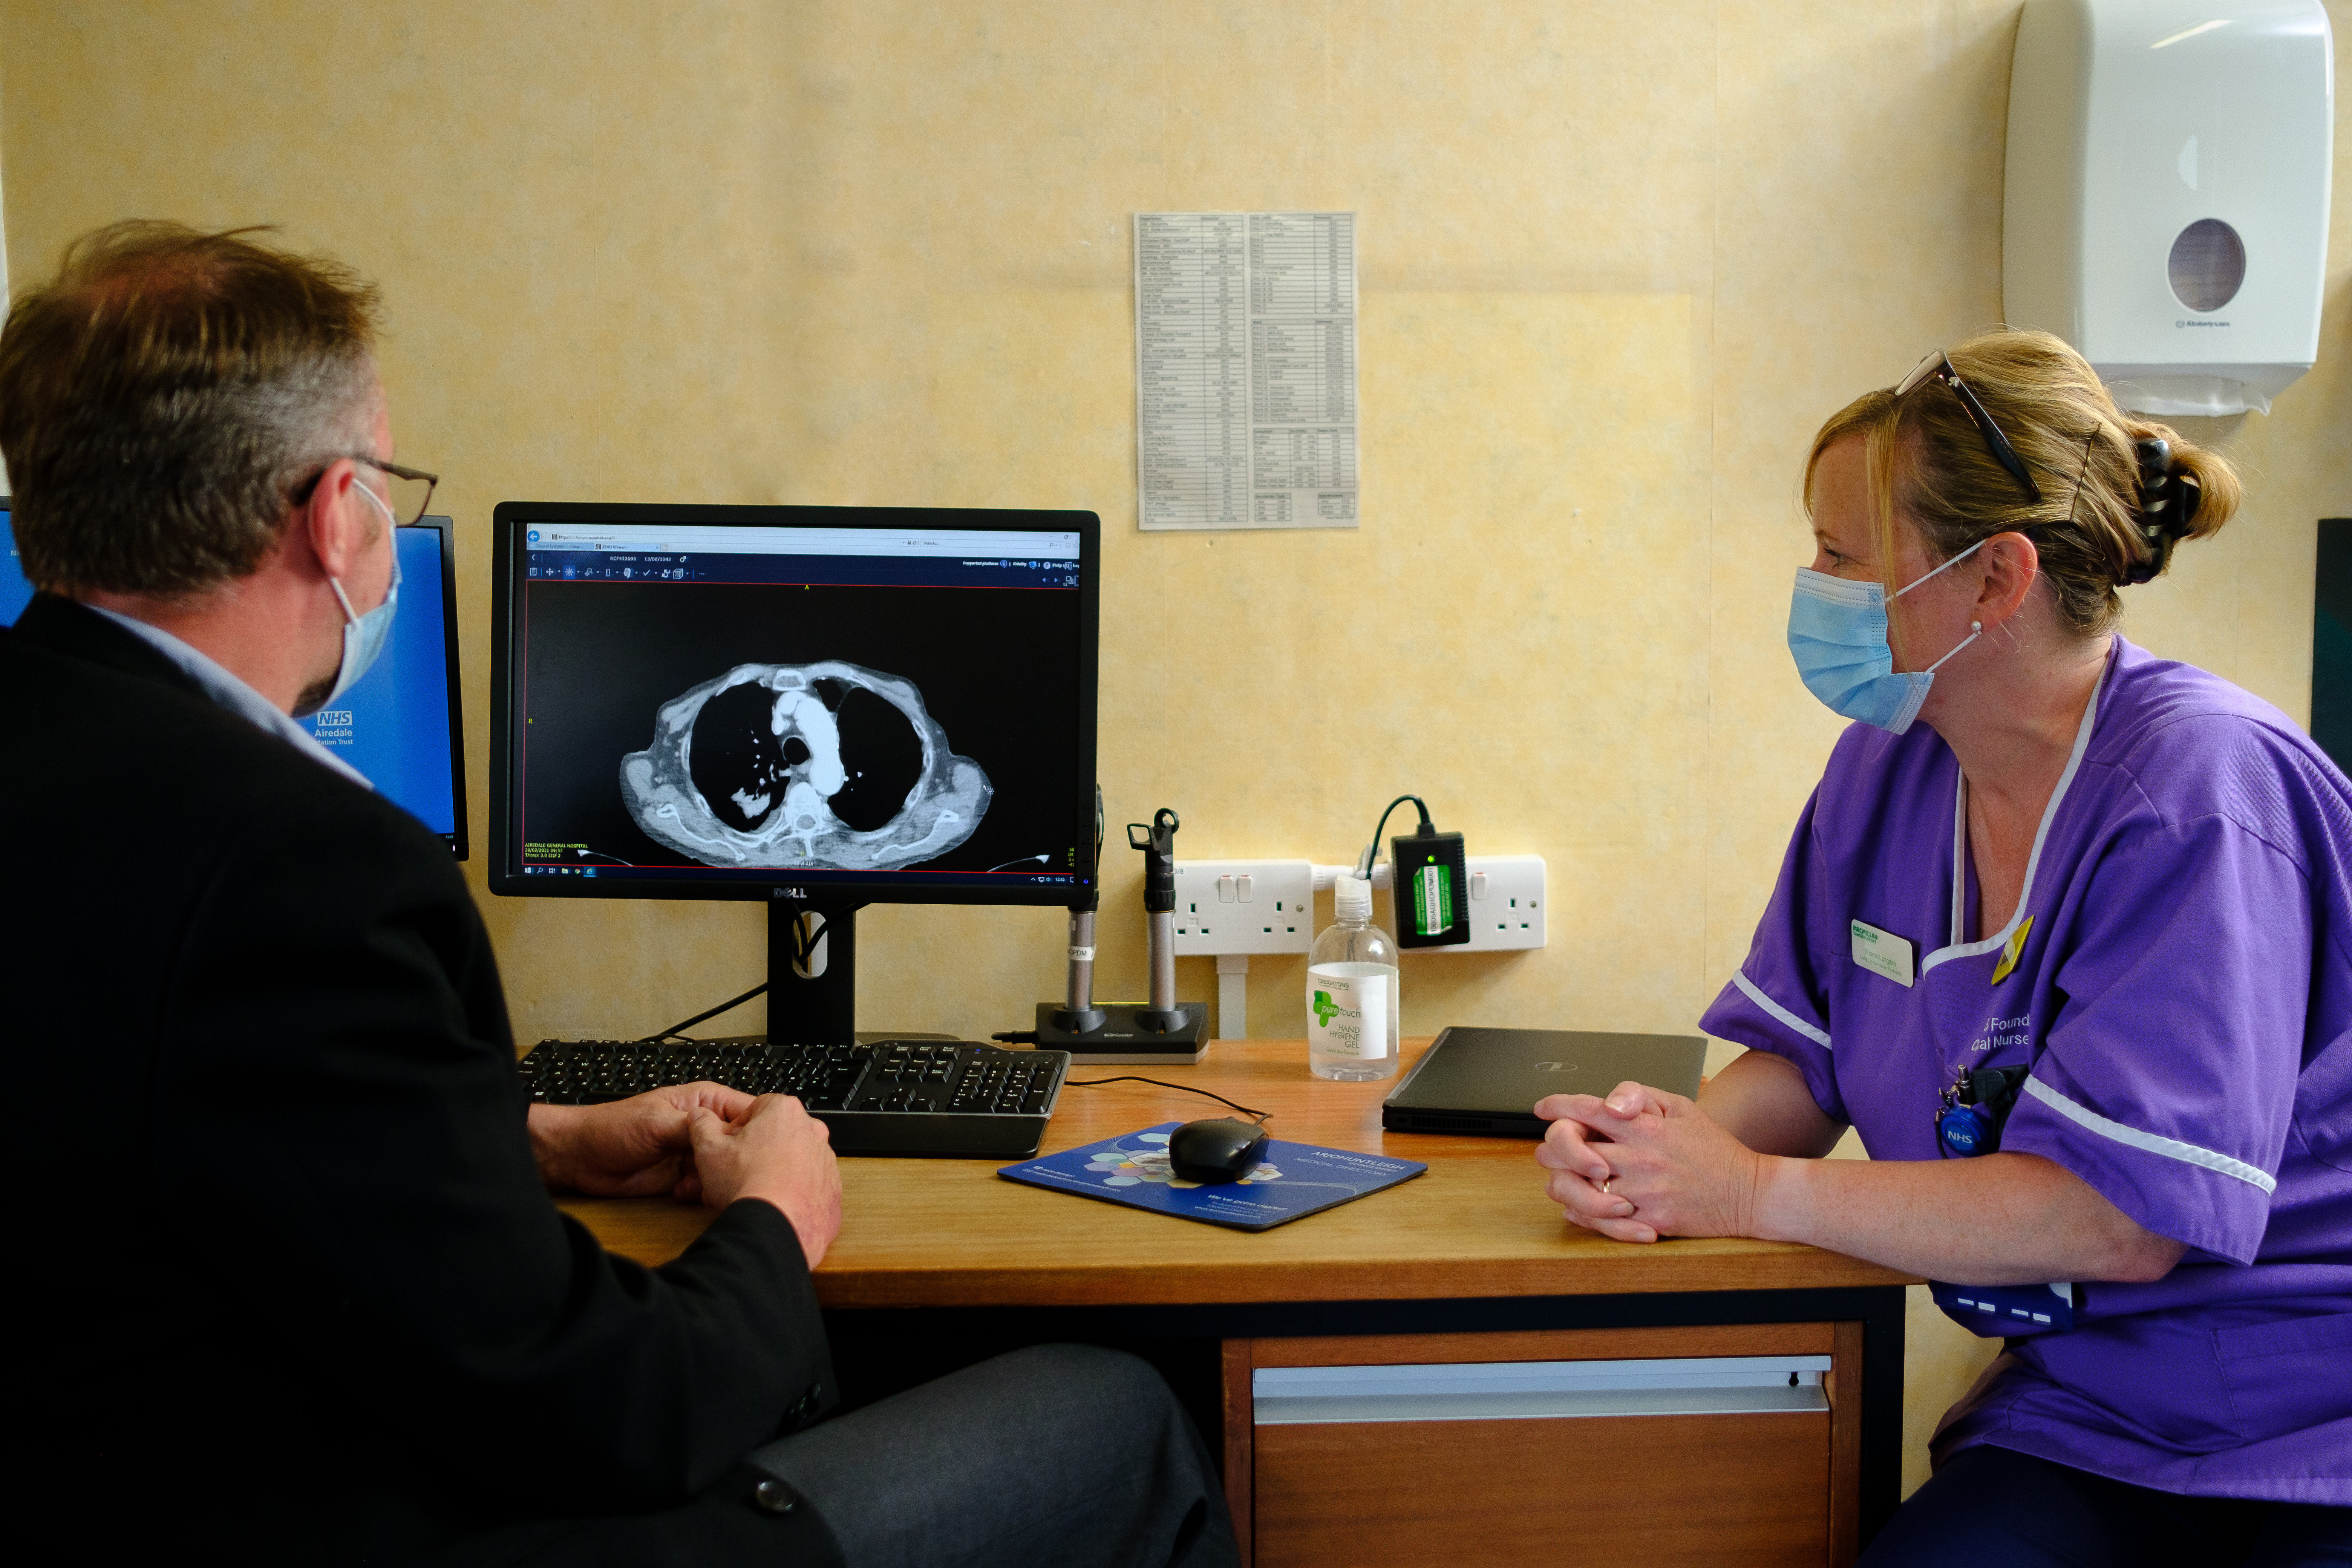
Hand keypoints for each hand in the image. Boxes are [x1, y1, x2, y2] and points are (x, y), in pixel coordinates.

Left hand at [529, 1082, 755, 1198]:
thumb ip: (694, 1127)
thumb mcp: (657, 1122)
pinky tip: (686, 1193)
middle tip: (730, 1172)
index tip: (761, 1148)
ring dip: (719, 1178)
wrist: (581, 1158)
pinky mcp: (684, 1177)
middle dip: (738, 1159)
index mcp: (703, 1102)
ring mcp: (694, 1153)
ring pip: (726, 1167)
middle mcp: (703, 1127)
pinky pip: (707, 1185)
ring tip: (702, 1184)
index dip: (758, 1130)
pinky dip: (702, 1192)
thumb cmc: (611, 1127)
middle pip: (740, 1143)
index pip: (747, 1111)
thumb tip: (726, 1131)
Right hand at [688, 1094, 843, 1268]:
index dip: (736, 1129)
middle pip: (776, 1135)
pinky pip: (808, 1186)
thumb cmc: (745, 1185)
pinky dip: (792, 1193)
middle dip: (754, 1152)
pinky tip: (773, 1206)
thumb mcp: (708, 1149)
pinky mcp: (833, 1190)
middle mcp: (813, 1131)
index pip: (756, 1109)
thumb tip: (699, 1117)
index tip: (726, 1147)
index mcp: (785, 1111)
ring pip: (793, 1161)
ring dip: (773, 1172)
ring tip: (751, 1193)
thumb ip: (701, 1125)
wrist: (774, 1228)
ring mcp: (826, 1161)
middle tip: (734, 1173)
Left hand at [1534, 1081, 1763, 1243]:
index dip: (1557, 1105)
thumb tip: (1607, 1102)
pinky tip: (1581, 1207)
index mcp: (1644, 1126)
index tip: (1542, 1107)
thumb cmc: (1713, 1149)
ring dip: (1562, 1183)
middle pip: (1568, 1149)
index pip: (1587, 1109)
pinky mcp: (1648, 1220)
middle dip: (1552, 1147)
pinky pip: (1598, 1221)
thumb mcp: (1681, 1107)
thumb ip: (1640, 1096)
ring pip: (1575, 1189)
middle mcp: (1638, 1157)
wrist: (1748, 1193)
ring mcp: (1641, 1191)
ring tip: (1566, 1180)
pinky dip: (1582, 1214)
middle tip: (1551, 1150)